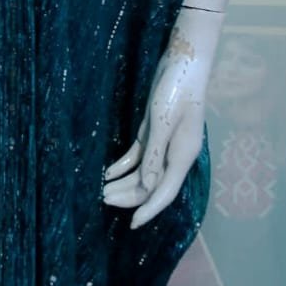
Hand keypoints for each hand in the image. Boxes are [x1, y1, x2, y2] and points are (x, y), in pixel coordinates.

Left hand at [102, 10, 222, 228]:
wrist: (184, 60)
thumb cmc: (176, 89)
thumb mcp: (162, 121)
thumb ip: (155, 154)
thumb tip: (148, 185)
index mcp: (182, 155)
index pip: (165, 192)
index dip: (149, 210)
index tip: (132, 225)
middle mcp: (175, 153)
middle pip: (151, 184)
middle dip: (128, 195)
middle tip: (102, 200)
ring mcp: (165, 142)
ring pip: (143, 172)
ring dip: (123, 182)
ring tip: (101, 190)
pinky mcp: (155, 130)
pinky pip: (139, 156)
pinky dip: (123, 166)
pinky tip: (107, 173)